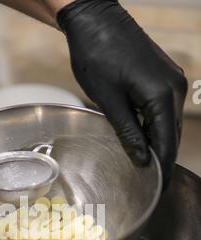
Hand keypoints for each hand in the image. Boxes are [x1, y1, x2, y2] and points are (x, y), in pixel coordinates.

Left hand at [57, 0, 187, 185]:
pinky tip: (144, 139)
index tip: (160, 190)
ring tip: (147, 167)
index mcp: (162, 96)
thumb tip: (144, 160)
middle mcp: (174, 89)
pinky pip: (164, 110)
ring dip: (158, 144)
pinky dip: (155, 127)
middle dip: (162, 160)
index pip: (167, 143)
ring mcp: (172, 81)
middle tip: (152, 184)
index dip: (163, 169)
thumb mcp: (109, 101)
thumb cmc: (96, 57)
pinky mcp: (164, 76)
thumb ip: (129, 133)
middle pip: (172, 135)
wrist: (95, 20)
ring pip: (168, 123)